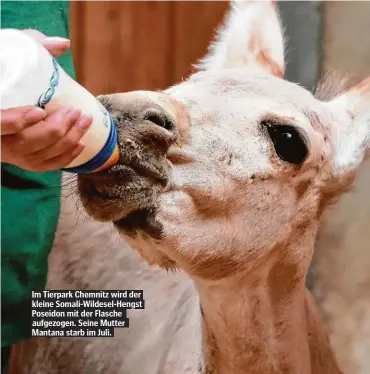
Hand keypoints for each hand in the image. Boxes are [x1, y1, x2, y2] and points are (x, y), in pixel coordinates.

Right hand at [1, 30, 92, 171]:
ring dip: (68, 138)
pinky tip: (81, 143)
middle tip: (75, 112)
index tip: (39, 111)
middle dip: (56, 129)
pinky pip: (48, 165)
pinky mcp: (27, 162)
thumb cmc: (6, 79)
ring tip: (85, 120)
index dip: (16, 121)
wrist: (3, 107)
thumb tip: (63, 44)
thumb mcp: (9, 59)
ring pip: (42, 154)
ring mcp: (14, 155)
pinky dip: (66, 156)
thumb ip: (33, 49)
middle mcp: (0, 142)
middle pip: (28, 141)